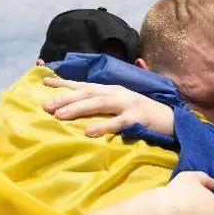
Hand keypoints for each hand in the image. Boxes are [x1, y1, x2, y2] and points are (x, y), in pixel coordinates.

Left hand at [42, 76, 174, 137]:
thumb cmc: (140, 113)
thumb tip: (78, 105)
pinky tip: (88, 132)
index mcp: (110, 89)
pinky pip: (117, 122)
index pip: (83, 84)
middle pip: (86, 92)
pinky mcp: (136, 117)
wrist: (170, 119)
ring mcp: (126, 104)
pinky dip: (103, 126)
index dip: (63, 83)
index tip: (44, 82)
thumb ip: (101, 102)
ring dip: (77, 109)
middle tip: (45, 105)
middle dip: (64, 98)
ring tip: (59, 116)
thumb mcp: (118, 103)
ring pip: (98, 103)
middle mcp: (116, 93)